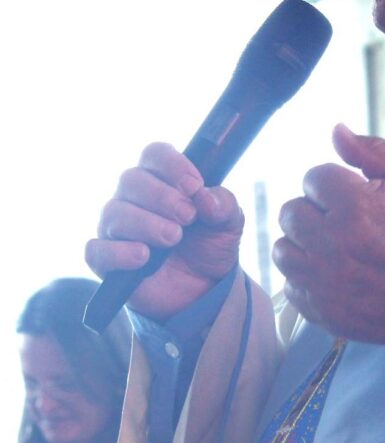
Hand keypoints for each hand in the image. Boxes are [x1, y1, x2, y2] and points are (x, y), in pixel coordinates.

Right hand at [85, 142, 244, 320]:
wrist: (204, 288)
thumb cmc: (210, 244)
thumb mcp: (230, 223)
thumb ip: (224, 204)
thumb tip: (205, 197)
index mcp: (163, 179)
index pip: (154, 154)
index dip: (172, 165)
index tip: (195, 185)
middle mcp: (133, 198)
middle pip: (131, 180)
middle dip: (162, 197)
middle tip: (189, 216)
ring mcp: (116, 228)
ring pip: (115, 212)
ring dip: (147, 223)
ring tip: (173, 237)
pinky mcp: (106, 260)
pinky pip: (97, 250)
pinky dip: (119, 252)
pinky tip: (143, 256)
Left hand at [274, 124, 384, 343]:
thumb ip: (373, 152)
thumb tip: (335, 130)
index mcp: (355, 205)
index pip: (312, 178)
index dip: (333, 184)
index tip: (354, 197)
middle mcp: (332, 243)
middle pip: (290, 212)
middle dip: (314, 211)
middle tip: (345, 222)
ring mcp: (324, 280)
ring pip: (283, 249)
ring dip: (304, 244)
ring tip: (335, 248)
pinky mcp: (321, 309)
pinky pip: (291, 284)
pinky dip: (308, 278)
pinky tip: (335, 274)